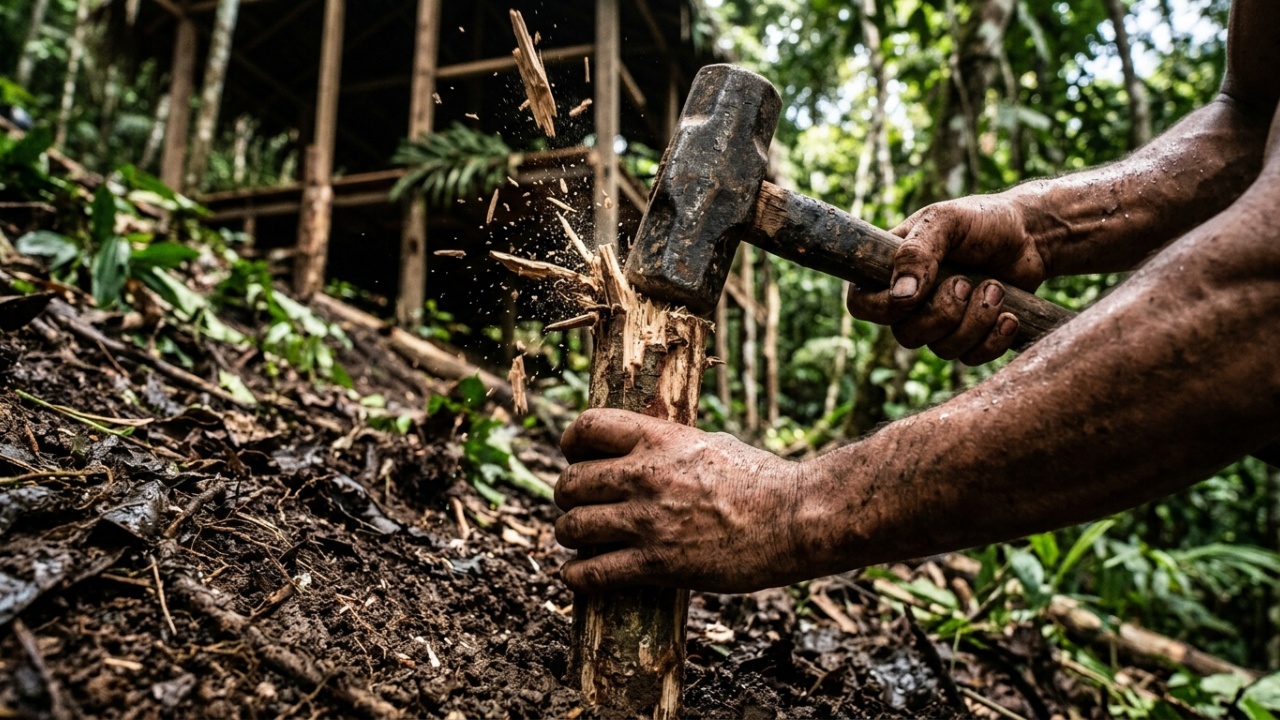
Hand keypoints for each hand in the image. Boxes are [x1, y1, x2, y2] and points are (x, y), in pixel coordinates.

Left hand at [553, 409, 824, 592]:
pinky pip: (592, 573)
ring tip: (579, 542)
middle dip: (567, 496)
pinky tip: (581, 578)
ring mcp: (648, 521)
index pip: (587, 426)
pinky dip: (578, 578)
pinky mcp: (657, 564)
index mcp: (659, 439)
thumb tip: (651, 446)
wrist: (796, 519)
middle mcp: (645, 476)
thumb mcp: (713, 444)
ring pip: (573, 527)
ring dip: (570, 536)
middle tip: (578, 506)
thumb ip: (673, 446)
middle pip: (570, 482)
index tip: (575, 457)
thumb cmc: (764, 480)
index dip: (571, 442)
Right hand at [846, 195, 1047, 364]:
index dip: (883, 310)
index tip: (913, 296)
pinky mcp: (971, 338)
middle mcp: (911, 302)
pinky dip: (994, 339)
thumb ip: (916, 253)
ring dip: (975, 320)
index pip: (861, 305)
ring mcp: (942, 323)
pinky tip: (1009, 314)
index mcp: (891, 271)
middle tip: (966, 282)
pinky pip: (971, 358)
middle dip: (942, 314)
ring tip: (995, 288)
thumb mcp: (946, 221)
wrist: (1032, 235)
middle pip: (905, 336)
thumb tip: (900, 297)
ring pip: (941, 349)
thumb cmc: (983, 221)